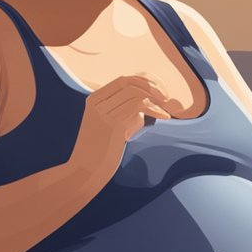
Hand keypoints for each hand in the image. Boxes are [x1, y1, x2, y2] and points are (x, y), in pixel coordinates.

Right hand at [68, 74, 182, 181]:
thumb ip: (122, 114)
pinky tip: (164, 117)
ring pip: (136, 93)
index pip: (124, 80)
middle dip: (153, 87)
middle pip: (131, 83)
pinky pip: (139, 107)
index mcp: (94, 99)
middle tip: (166, 98)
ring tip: (166, 110)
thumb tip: (145, 107)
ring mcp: (104, 113)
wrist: (85, 171)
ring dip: (156, 99)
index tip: (160, 90)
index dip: (145, 80)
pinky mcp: (113, 125)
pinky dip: (155, 109)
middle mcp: (98, 102)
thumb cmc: (99, 152)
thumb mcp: (108, 127)